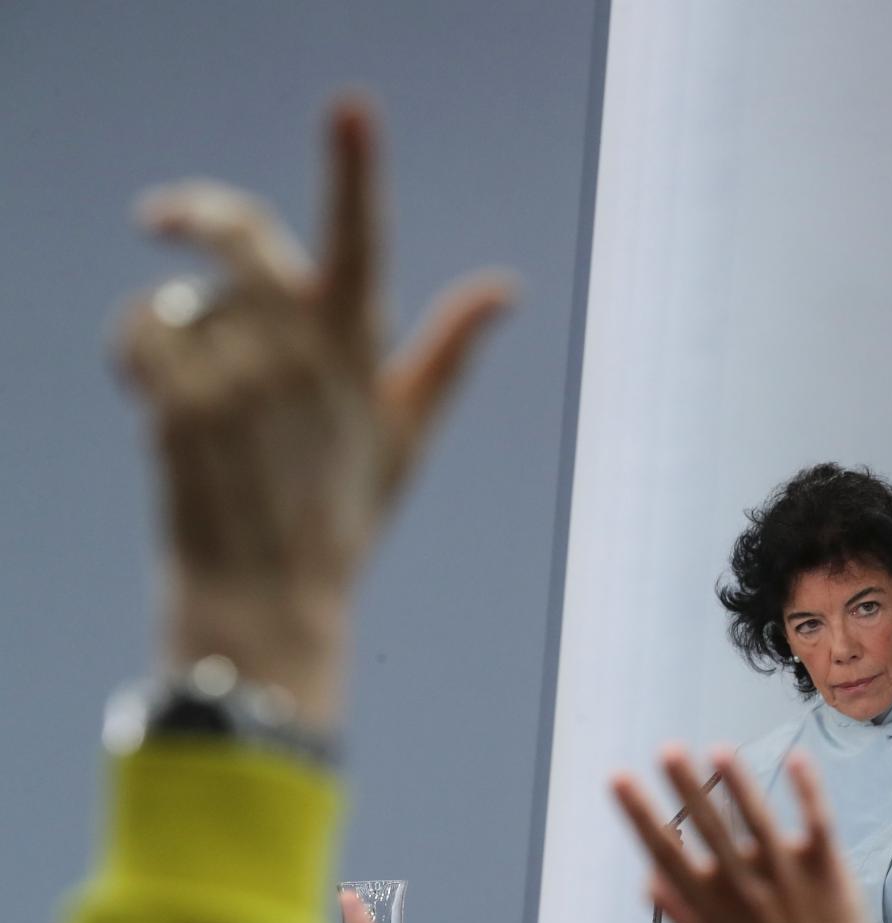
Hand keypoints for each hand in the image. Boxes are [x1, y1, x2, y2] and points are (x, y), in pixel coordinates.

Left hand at [117, 97, 510, 730]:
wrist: (270, 598)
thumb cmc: (344, 515)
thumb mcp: (407, 432)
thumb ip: (451, 352)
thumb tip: (507, 285)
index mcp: (363, 350)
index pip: (364, 239)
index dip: (357, 168)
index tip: (352, 106)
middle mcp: (304, 355)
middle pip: (243, 237)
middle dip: (198, 213)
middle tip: (160, 218)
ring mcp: (241, 380)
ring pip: (187, 300)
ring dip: (181, 334)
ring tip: (201, 400)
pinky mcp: (180, 406)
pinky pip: (141, 331)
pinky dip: (136, 353)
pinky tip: (158, 396)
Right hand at [613, 748, 881, 922]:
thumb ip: (683, 915)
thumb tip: (649, 883)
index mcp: (713, 907)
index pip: (667, 853)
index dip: (640, 815)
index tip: (620, 780)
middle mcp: (746, 887)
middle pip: (711, 829)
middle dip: (687, 788)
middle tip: (667, 751)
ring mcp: (788, 874)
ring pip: (759, 821)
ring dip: (739, 784)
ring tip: (719, 751)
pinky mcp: (826, 867)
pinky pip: (818, 821)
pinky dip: (807, 790)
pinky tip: (796, 758)